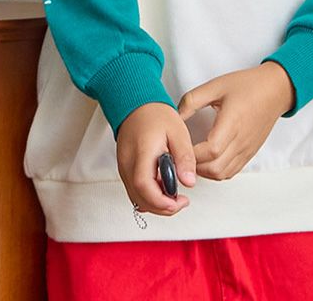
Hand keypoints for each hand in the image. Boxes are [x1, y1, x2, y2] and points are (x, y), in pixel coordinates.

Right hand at [116, 102, 197, 216]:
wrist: (137, 104)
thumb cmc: (155, 115)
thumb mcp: (178, 132)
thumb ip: (184, 157)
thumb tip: (189, 182)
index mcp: (142, 152)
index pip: (145, 186)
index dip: (162, 201)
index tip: (180, 202)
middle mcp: (128, 164)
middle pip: (140, 199)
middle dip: (162, 207)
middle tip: (182, 201)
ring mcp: (124, 168)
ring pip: (136, 198)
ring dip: (156, 204)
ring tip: (174, 195)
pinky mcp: (124, 169)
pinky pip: (134, 191)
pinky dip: (148, 197)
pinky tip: (162, 189)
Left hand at [177, 62, 295, 180]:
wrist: (275, 89)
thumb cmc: (248, 85)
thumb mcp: (216, 85)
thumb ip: (192, 100)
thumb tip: (175, 116)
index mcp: (232, 122)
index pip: (210, 150)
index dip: (191, 153)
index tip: (178, 146)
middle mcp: (241, 140)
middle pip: (215, 168)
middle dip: (194, 165)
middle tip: (181, 154)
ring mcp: (247, 150)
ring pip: (222, 174)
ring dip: (204, 170)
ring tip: (192, 157)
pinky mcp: (250, 153)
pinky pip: (231, 171)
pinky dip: (216, 171)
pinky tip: (208, 159)